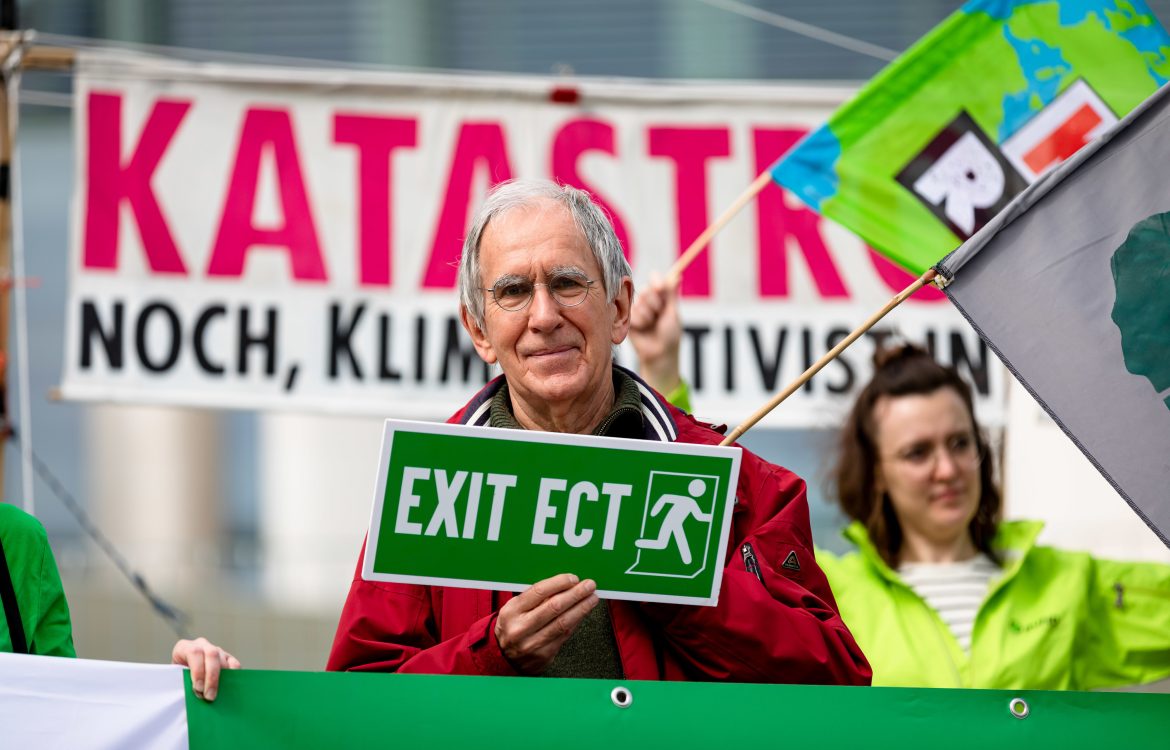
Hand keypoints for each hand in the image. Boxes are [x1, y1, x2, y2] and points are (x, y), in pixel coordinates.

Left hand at [172, 637, 239, 701]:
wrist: (181, 675)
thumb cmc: (177, 677)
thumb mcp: (176, 678)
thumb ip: (184, 682)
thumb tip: (195, 694)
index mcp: (184, 647)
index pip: (194, 653)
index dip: (198, 671)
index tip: (198, 688)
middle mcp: (201, 645)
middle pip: (212, 655)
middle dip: (211, 677)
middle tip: (209, 696)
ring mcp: (216, 650)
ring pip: (223, 660)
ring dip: (221, 680)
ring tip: (216, 695)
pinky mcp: (227, 657)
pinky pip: (234, 664)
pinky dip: (233, 675)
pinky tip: (227, 687)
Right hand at [493, 573, 598, 673]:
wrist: (503, 657)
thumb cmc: (513, 626)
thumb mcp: (516, 608)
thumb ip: (535, 598)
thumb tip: (564, 585)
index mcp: (512, 611)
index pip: (539, 592)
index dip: (559, 583)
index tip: (573, 578)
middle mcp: (520, 628)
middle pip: (554, 606)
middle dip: (575, 594)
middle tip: (589, 586)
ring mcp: (532, 643)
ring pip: (563, 622)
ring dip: (581, 608)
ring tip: (592, 599)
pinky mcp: (544, 655)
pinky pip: (564, 635)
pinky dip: (576, 622)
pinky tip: (583, 613)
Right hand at [629, 273, 682, 394]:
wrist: (659, 354)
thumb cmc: (670, 335)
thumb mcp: (672, 313)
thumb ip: (671, 294)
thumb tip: (678, 275)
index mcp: (661, 297)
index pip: (655, 281)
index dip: (656, 282)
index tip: (660, 287)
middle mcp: (648, 301)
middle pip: (646, 289)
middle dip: (655, 303)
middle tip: (659, 315)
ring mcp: (637, 309)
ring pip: (638, 302)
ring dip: (648, 315)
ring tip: (651, 325)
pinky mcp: (627, 319)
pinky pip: (631, 313)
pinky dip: (639, 322)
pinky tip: (642, 329)